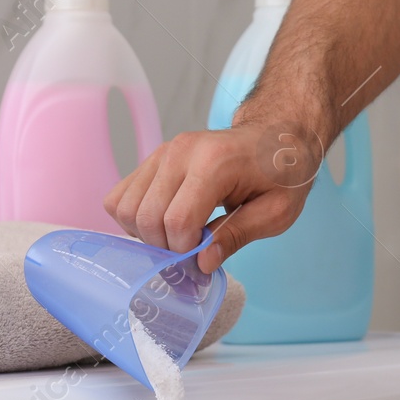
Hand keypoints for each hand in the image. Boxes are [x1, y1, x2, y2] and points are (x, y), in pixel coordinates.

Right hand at [103, 123, 323, 273]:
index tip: (205, 257)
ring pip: (125, 209)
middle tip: (192, 251)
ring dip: (146, 235)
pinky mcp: (152, 160)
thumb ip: (237, 236)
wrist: (275, 136)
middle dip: (165, 247)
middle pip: (147, 217)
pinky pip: (119, 198)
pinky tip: (162, 223)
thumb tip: (201, 263)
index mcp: (214, 162)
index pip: (178, 221)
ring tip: (177, 236)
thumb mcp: (277, 212)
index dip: (186, 251)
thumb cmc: (281, 174)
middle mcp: (180, 152)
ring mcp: (161, 153)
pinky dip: (133, 220)